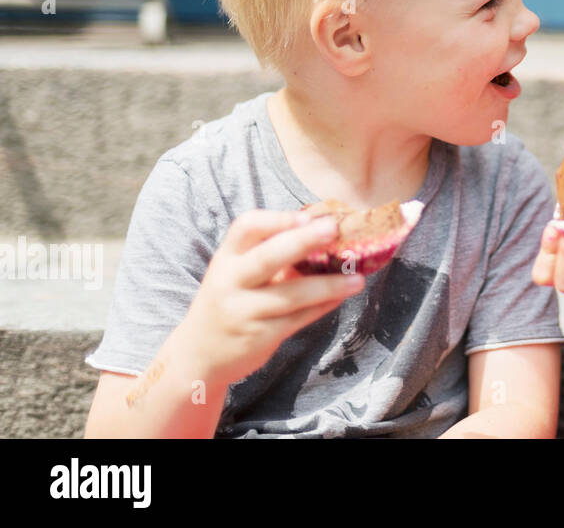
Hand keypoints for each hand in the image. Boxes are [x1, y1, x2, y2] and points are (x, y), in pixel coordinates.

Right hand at [177, 209, 364, 388]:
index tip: (305, 215)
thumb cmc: (230, 301)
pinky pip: (298, 318)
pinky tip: (342, 296)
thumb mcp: (237, 272)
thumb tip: (324, 232)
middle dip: (303, 241)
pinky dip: (323, 306)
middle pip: (267, 257)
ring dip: (328, 285)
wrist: (199, 354)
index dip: (276, 219)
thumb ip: (270, 254)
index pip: (245, 227)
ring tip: (358, 279)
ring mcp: (244, 310)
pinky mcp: (259, 336)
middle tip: (334, 229)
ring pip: (291, 294)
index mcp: (226, 258)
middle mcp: (230, 281)